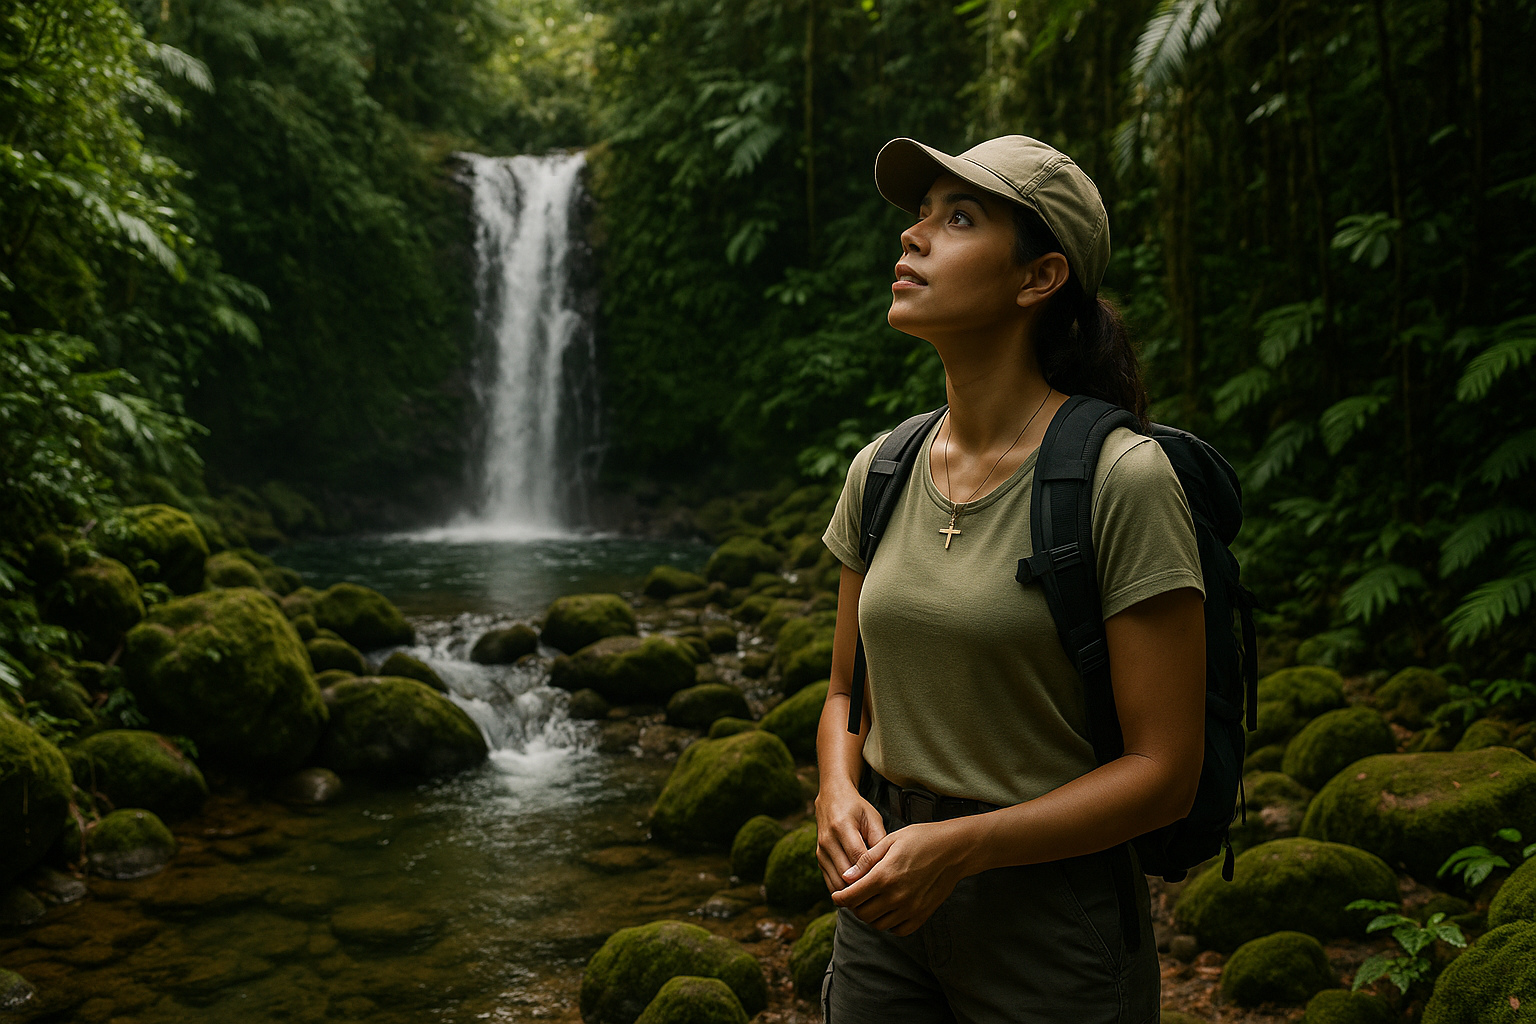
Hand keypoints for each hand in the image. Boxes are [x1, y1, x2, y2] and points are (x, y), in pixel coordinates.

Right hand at [814, 782, 886, 893]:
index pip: (858, 857)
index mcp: (842, 826)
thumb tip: (887, 865)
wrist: (831, 798)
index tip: (888, 882)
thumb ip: (880, 840)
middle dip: (864, 886)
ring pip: (837, 883)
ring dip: (853, 892)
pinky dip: (844, 891)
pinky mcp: (819, 859)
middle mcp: (827, 840)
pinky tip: (859, 891)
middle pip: (846, 874)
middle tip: (882, 894)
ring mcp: (821, 851)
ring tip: (872, 896)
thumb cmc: (856, 808)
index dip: (872, 872)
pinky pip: (831, 882)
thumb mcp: (873, 818)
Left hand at [830, 820, 967, 935]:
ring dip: (870, 915)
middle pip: (862, 914)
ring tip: (871, 901)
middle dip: (853, 906)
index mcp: (884, 876)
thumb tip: (845, 878)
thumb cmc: (921, 839)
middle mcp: (896, 896)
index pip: (851, 897)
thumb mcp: (890, 841)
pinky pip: (898, 930)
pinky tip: (889, 909)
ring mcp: (910, 908)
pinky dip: (889, 923)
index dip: (839, 898)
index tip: (837, 895)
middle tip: (854, 896)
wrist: (954, 850)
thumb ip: (866, 861)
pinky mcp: (922, 915)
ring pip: (878, 924)